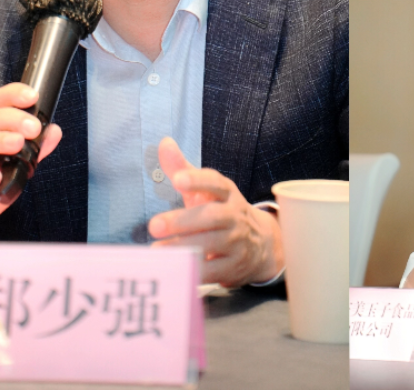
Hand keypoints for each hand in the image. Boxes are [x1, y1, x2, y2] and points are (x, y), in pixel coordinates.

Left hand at [147, 138, 283, 286]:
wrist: (260, 244)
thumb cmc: (221, 212)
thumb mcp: (205, 191)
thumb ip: (183, 168)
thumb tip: (164, 142)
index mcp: (227, 193)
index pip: (215, 183)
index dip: (197, 181)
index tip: (178, 180)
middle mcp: (234, 215)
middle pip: (210, 216)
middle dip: (182, 221)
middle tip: (154, 225)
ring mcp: (237, 242)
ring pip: (210, 243)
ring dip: (182, 247)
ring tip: (156, 250)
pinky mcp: (234, 267)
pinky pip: (212, 270)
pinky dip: (193, 271)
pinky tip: (173, 269)